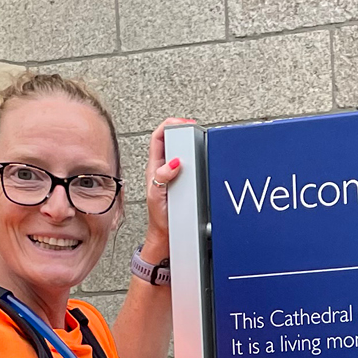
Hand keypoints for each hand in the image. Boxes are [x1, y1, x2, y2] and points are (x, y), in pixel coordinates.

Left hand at [143, 117, 194, 248]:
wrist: (167, 234)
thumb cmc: (160, 218)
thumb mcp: (157, 196)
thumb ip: (162, 178)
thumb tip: (173, 162)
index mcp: (154, 168)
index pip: (158, 138)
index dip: (169, 126)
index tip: (182, 123)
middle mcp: (164, 168)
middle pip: (170, 139)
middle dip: (181, 128)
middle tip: (193, 126)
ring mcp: (174, 174)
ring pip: (181, 150)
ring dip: (189, 141)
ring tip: (198, 136)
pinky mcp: (185, 181)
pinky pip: (190, 164)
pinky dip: (196, 156)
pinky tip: (202, 155)